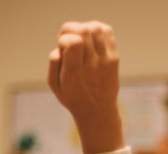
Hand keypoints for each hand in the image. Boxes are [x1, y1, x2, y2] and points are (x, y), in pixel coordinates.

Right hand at [47, 21, 123, 153]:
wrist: (98, 112)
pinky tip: (90, 37)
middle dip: (71, 29)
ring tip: (78, 38)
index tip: (61, 47)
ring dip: (83, 28)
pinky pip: (107, 32)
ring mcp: (105, 61)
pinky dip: (97, 28)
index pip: (73, 42)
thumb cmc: (73, 97)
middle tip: (67, 40)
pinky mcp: (114, 58)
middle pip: (84, 31)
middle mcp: (91, 65)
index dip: (64, 38)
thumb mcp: (55, 86)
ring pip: (96, 29)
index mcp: (74, 73)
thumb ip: (53, 65)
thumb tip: (58, 49)